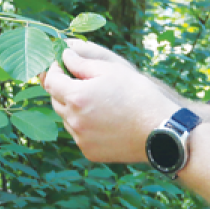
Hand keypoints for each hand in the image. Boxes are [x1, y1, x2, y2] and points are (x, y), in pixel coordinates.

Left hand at [42, 41, 175, 162]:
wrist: (160, 129)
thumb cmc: (138, 94)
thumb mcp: (111, 69)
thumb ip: (81, 62)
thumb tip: (64, 56)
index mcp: (76, 97)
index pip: (50, 81)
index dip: (54, 69)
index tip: (62, 64)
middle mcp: (73, 120)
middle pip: (56, 100)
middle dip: (64, 89)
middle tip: (81, 81)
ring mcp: (80, 139)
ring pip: (67, 119)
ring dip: (74, 108)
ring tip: (98, 102)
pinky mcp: (89, 152)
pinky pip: (79, 135)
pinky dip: (84, 126)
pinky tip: (104, 120)